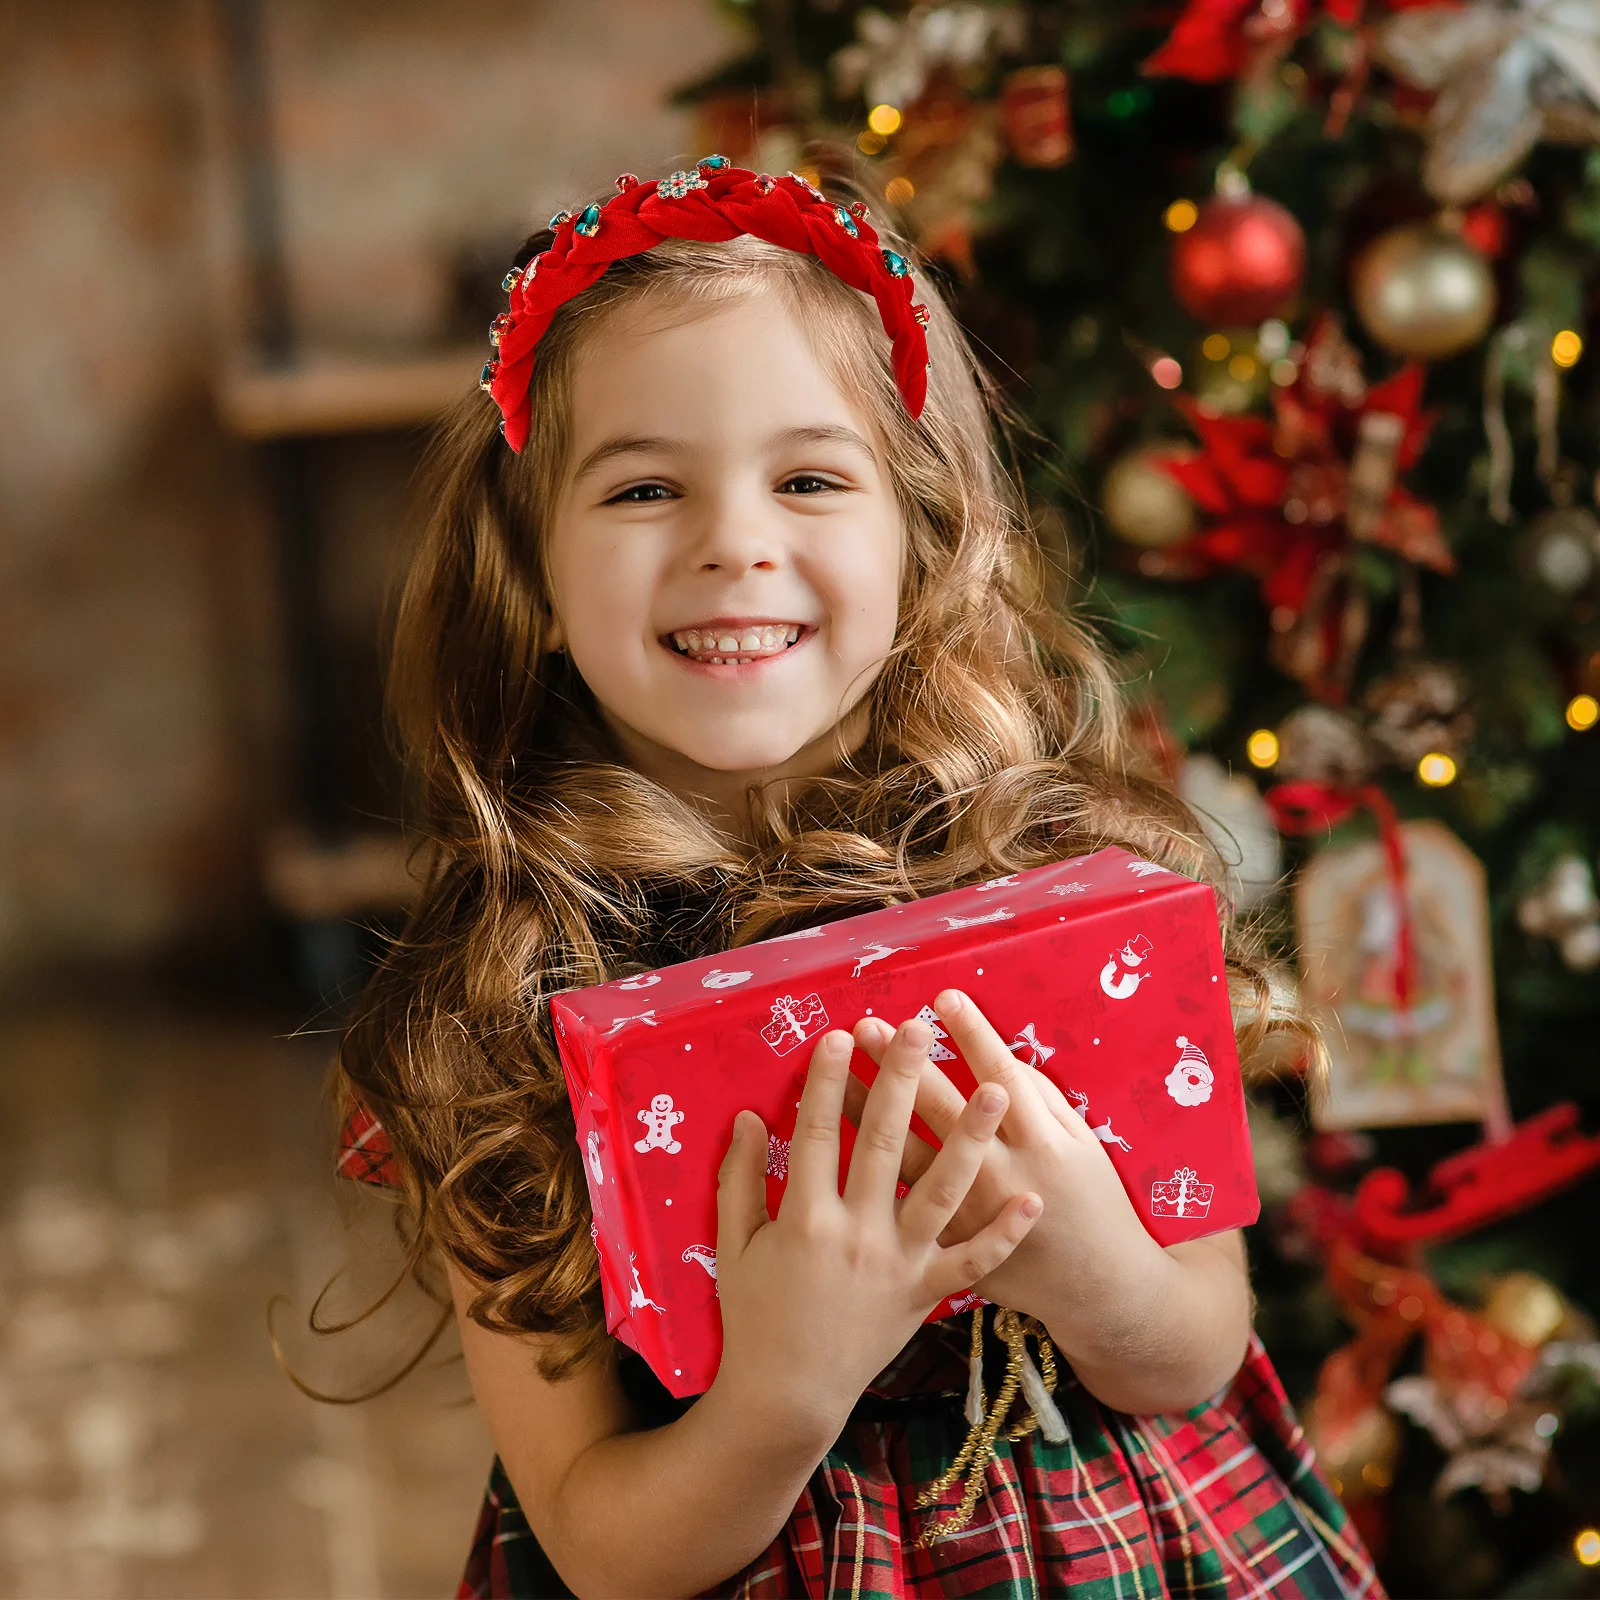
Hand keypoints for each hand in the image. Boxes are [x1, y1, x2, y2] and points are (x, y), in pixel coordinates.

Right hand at [712, 1016, 1041, 1438]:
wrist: (788, 1395)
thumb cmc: (755, 1315)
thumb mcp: (733, 1245)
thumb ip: (739, 1178)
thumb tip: (749, 1116)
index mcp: (803, 1217)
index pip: (816, 1132)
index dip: (828, 1081)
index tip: (841, 1035)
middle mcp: (855, 1234)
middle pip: (883, 1143)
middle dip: (902, 1082)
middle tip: (920, 1031)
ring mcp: (897, 1264)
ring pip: (941, 1192)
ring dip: (970, 1138)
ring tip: (997, 1089)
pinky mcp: (924, 1293)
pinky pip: (972, 1264)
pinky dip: (1003, 1235)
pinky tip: (1032, 1202)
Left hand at [845, 990, 1158, 1332]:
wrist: (1098, 1291)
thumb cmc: (1094, 1205)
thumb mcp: (1084, 1143)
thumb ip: (1043, 1099)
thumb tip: (998, 1061)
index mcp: (1040, 1143)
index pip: (1000, 1073)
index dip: (971, 1034)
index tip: (942, 997)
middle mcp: (1000, 1175)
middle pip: (940, 1109)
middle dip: (902, 1064)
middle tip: (868, 1024)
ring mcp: (969, 1215)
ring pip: (906, 1154)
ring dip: (868, 1109)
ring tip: (838, 1071)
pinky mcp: (948, 1247)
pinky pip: (901, 1203)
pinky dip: (870, 1170)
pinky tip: (838, 1139)